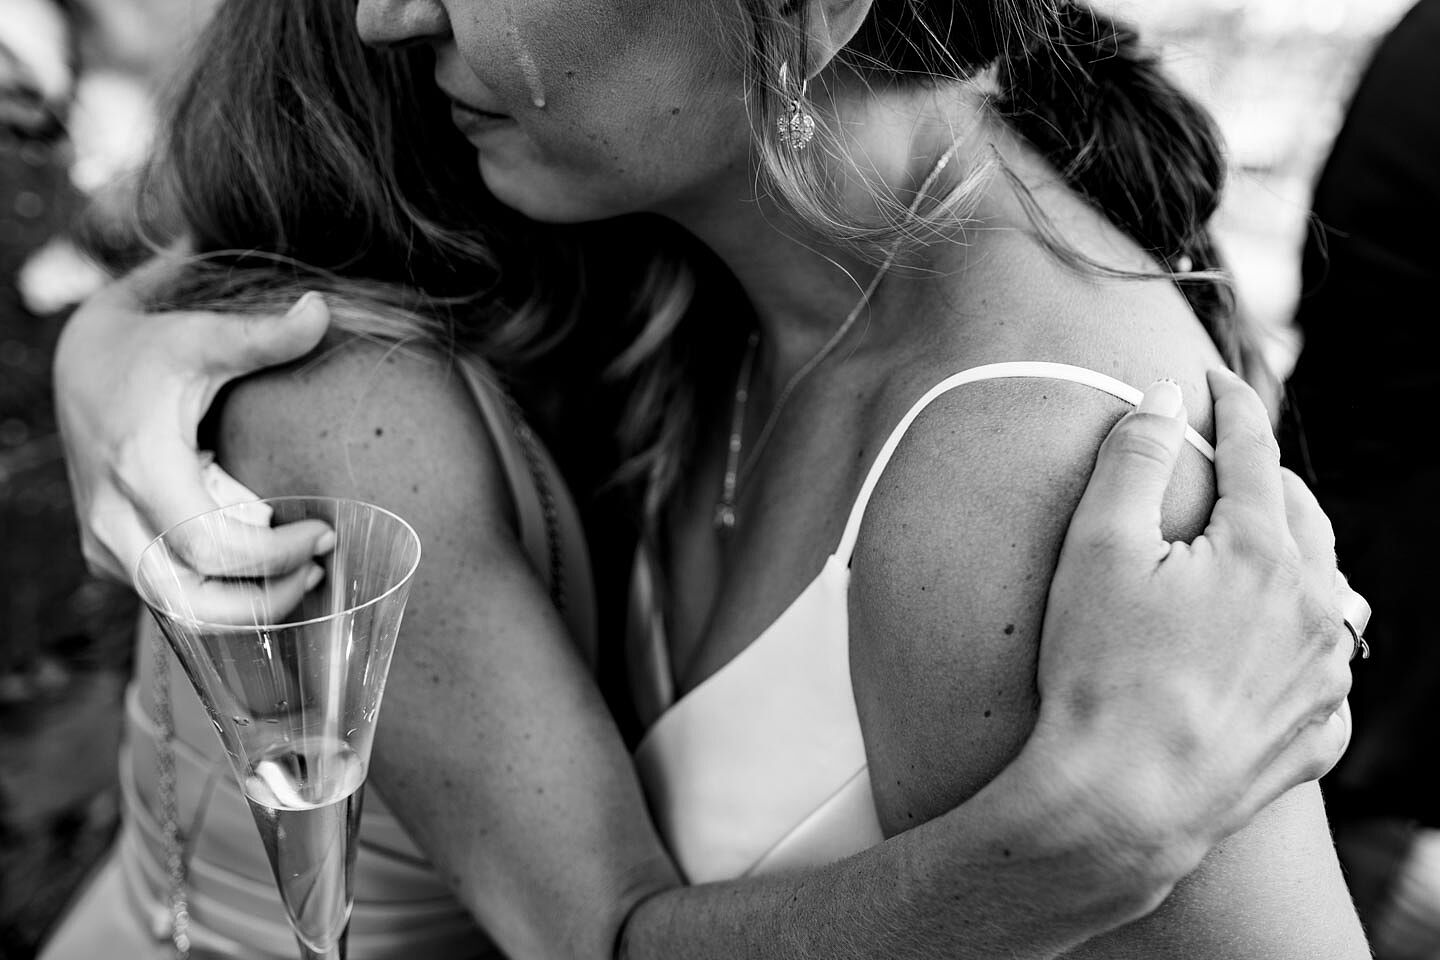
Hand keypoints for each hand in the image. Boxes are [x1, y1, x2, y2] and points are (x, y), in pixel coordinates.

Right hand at [53, 251, 334, 589]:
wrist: (76, 361)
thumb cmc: (146, 347)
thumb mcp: (199, 335)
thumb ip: (261, 334)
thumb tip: (321, 310)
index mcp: (140, 468)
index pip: (210, 549)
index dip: (275, 556)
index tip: (324, 533)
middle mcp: (113, 516)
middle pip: (192, 601)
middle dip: (265, 599)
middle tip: (319, 566)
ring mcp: (105, 540)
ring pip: (176, 610)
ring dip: (243, 608)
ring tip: (299, 573)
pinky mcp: (109, 551)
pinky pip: (165, 596)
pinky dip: (218, 597)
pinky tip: (263, 568)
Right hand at [1030, 368, 1360, 882]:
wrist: (1121, 803)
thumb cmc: (1100, 672)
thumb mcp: (1098, 549)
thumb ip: (1134, 459)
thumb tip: (1162, 397)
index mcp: (1264, 555)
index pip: (1254, 455)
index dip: (1232, 408)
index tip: (1215, 382)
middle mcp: (1316, 610)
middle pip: (1305, 519)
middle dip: (1271, 481)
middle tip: (1236, 462)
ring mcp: (1325, 680)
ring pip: (1334, 593)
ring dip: (1303, 561)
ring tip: (1268, 552)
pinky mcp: (1316, 737)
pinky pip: (1328, 674)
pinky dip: (1308, 647)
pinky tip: (1275, 652)